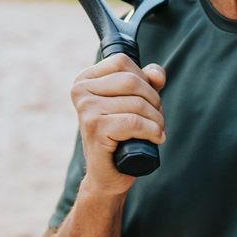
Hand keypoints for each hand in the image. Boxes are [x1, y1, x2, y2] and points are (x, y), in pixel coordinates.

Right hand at [70, 54, 165, 196]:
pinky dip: (152, 131)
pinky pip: (134, 122)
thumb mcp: (135, 102)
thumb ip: (147, 81)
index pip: (122, 61)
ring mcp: (86, 109)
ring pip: (137, 103)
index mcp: (85, 79)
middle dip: (153, 100)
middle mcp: (80, 91)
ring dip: (156, 119)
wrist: (107, 175)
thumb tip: (156, 74)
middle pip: (132, 81)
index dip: (143, 79)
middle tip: (156, 118)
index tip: (146, 99)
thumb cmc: (122, 135)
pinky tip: (155, 138)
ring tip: (155, 131)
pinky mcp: (95, 128)